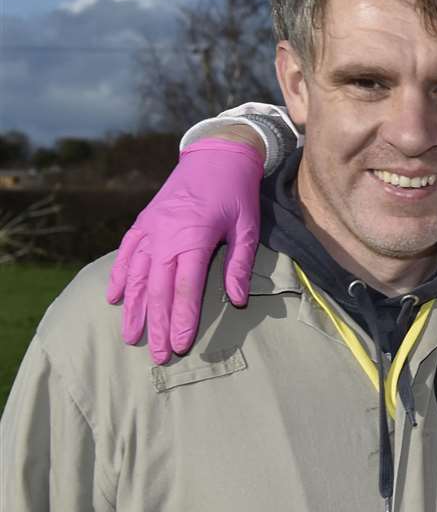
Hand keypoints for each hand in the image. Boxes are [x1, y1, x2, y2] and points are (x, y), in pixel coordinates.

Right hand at [106, 138, 265, 362]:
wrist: (216, 155)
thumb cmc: (237, 193)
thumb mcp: (248, 227)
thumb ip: (240, 265)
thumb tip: (238, 300)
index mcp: (194, 237)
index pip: (186, 288)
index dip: (182, 318)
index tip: (181, 345)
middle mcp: (166, 235)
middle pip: (157, 289)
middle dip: (157, 325)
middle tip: (158, 356)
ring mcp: (150, 228)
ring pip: (136, 275)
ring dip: (133, 308)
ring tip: (131, 336)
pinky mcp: (143, 221)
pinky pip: (127, 253)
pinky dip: (118, 276)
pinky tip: (113, 299)